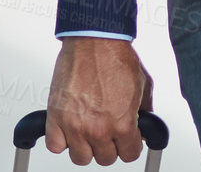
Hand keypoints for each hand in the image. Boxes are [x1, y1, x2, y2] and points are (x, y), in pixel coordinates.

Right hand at [45, 37, 153, 164]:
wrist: (95, 41)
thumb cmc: (116, 58)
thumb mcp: (144, 86)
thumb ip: (144, 111)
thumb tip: (144, 126)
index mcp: (122, 123)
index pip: (129, 154)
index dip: (130, 146)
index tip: (128, 141)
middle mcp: (97, 128)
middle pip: (105, 159)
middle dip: (110, 146)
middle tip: (110, 133)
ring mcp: (74, 125)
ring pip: (80, 158)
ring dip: (86, 147)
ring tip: (90, 132)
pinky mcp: (55, 118)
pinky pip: (55, 146)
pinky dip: (62, 141)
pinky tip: (70, 130)